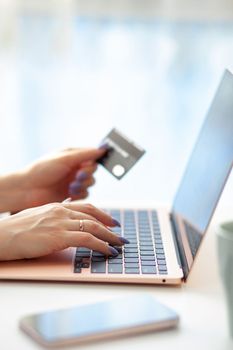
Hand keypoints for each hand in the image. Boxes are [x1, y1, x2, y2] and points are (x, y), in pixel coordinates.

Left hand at [0, 148, 105, 212]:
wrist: (27, 190)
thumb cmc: (41, 170)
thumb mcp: (65, 158)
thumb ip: (85, 154)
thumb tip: (102, 149)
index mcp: (72, 157)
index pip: (91, 156)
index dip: (94, 160)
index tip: (94, 163)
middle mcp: (74, 168)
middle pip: (92, 170)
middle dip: (87, 173)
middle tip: (78, 175)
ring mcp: (73, 182)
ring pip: (90, 183)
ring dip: (83, 184)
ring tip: (71, 185)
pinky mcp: (71, 194)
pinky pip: (85, 194)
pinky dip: (80, 193)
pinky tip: (69, 192)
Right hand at [0, 202, 127, 260]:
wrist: (2, 235)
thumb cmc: (16, 229)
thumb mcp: (38, 216)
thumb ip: (54, 215)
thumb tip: (66, 215)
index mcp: (57, 206)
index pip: (86, 207)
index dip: (102, 214)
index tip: (111, 221)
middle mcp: (61, 211)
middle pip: (93, 215)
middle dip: (110, 225)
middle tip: (120, 234)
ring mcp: (61, 223)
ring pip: (93, 226)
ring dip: (109, 237)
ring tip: (119, 245)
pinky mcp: (59, 236)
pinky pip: (87, 239)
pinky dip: (101, 245)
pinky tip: (108, 251)